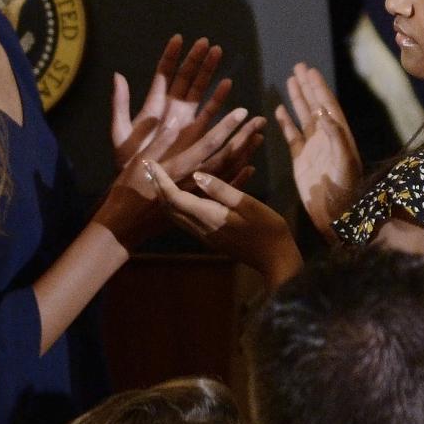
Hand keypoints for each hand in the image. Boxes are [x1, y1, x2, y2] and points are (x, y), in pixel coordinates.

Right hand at [95, 104, 263, 250]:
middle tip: (259, 121)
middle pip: (225, 158)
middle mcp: (193, 182)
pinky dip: (239, 179)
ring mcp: (198, 196)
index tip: (241, 111)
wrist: (125, 225)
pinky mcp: (198, 206)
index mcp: (177, 168)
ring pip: (228, 174)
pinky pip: (223, 193)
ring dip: (245, 155)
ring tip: (259, 136)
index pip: (208, 144)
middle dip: (243, 138)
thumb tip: (174, 119)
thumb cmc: (127, 189)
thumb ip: (157, 141)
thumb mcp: (134, 161)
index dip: (226, 127)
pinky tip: (251, 167)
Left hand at [111, 35, 230, 169]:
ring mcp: (186, 120)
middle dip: (196, 59)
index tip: (179, 38)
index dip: (171, 56)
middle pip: (186, 78)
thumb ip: (120, 104)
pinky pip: (209, 112)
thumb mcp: (119, 133)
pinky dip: (217, 98)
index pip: (164, 74)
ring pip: (199, 90)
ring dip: (209, 72)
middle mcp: (172, 109)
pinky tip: (226, 84)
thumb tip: (117, 74)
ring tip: (218, 53)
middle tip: (207, 41)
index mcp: (153, 105)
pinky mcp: (196, 134)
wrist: (141, 187)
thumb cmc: (129, 161)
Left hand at [147, 162, 302, 287]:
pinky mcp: (210, 238)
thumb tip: (197, 176)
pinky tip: (180, 194)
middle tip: (148, 167)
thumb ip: (221, 190)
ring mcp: (204, 236)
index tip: (151, 163)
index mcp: (209, 217)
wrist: (275, 260)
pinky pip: (185, 220)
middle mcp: (201, 228)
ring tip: (159, 178)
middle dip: (156, 187)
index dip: (161, 180)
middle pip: (168, 208)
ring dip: (164, 196)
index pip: (175, 197)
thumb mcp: (248, 204)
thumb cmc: (268, 229)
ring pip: (174, 216)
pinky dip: (176, 205)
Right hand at [275, 63, 361, 239]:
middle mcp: (326, 138)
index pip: (328, 106)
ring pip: (303, 118)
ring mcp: (313, 148)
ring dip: (297, 100)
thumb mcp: (345, 163)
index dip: (319, 88)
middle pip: (316, 106)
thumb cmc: (345, 191)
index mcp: (339, 135)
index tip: (310, 71)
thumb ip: (337, 138)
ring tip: (290, 80)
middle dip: (308, 87)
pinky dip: (286, 123)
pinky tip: (279, 110)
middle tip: (299, 67)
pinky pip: (292, 137)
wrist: (335, 216)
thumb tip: (325, 114)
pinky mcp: (300, 161)